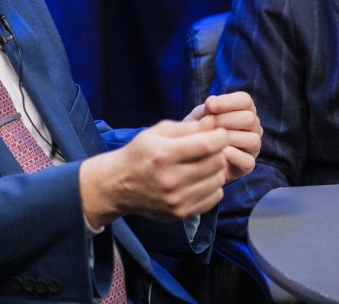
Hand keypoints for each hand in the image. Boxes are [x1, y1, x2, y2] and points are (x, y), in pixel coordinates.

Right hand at [79, 118, 228, 228]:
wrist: (118, 185)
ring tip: (203, 164)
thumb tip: (213, 124)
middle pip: (216, 163)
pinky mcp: (182, 213)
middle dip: (218, 152)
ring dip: (216, 170)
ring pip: (218, 181)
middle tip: (209, 148)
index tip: (218, 133)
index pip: (208, 145)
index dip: (220, 136)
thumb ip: (186, 126)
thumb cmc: (140, 154)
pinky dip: (213, 186)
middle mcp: (172, 179)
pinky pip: (214, 197)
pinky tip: (200, 180)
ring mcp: (177, 199)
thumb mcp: (157, 132)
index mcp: (164, 154)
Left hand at [185, 91, 261, 182]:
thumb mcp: (199, 115)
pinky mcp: (249, 164)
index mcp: (244, 109)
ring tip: (211, 139)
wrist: (192, 153)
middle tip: (207, 125)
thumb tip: (211, 104)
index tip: (210, 106)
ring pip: (252, 139)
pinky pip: (247, 160)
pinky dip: (230, 156)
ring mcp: (253, 146)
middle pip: (249, 119)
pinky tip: (215, 153)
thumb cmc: (200, 129)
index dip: (228, 101)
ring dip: (228, 139)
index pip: (245, 100)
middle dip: (224, 120)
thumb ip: (206, 108)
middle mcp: (253, 126)